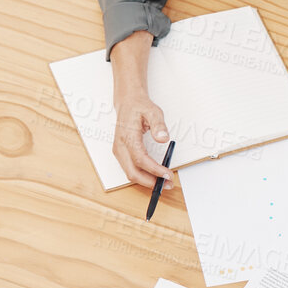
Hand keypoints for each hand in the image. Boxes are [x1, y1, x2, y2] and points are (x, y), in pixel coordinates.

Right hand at [109, 32, 172, 188]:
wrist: (128, 103)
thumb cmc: (139, 107)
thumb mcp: (153, 111)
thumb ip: (159, 125)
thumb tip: (163, 138)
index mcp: (127, 137)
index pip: (140, 159)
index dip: (155, 170)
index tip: (168, 175)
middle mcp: (120, 147)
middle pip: (132, 172)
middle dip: (150, 182)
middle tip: (167, 184)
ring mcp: (119, 152)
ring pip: (131, 174)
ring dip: (147, 181)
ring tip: (163, 182)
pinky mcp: (122, 154)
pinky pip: (131, 170)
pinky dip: (143, 176)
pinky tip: (154, 177)